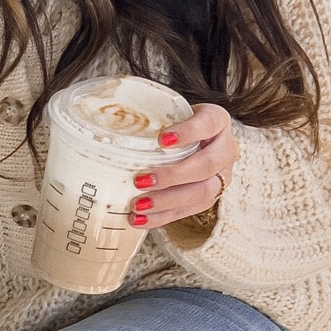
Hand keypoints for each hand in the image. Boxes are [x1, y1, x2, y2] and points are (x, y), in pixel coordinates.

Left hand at [129, 104, 236, 227]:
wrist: (194, 137)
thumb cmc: (176, 122)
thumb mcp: (168, 111)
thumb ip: (150, 115)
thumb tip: (105, 116)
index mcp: (218, 121)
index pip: (208, 124)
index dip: (188, 132)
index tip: (162, 139)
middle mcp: (226, 149)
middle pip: (206, 166)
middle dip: (173, 176)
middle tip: (141, 180)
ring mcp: (221, 176)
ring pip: (202, 193)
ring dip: (167, 201)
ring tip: (138, 205)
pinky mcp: (209, 197)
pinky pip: (189, 211)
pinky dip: (162, 216)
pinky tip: (141, 219)